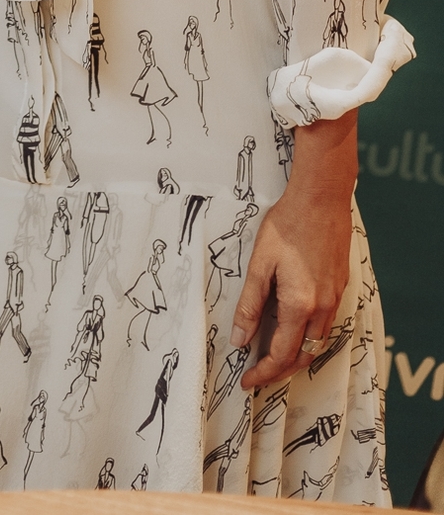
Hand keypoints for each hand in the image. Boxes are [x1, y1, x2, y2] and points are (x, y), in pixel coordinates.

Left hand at [232, 185, 351, 388]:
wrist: (321, 199)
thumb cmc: (287, 225)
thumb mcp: (259, 264)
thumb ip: (249, 304)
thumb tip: (240, 339)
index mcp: (300, 305)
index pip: (281, 354)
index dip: (262, 372)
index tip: (246, 381)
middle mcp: (323, 308)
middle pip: (303, 356)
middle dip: (279, 372)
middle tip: (257, 376)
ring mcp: (335, 299)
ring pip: (317, 343)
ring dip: (295, 356)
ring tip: (271, 359)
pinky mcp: (340, 287)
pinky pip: (325, 325)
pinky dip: (308, 337)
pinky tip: (293, 329)